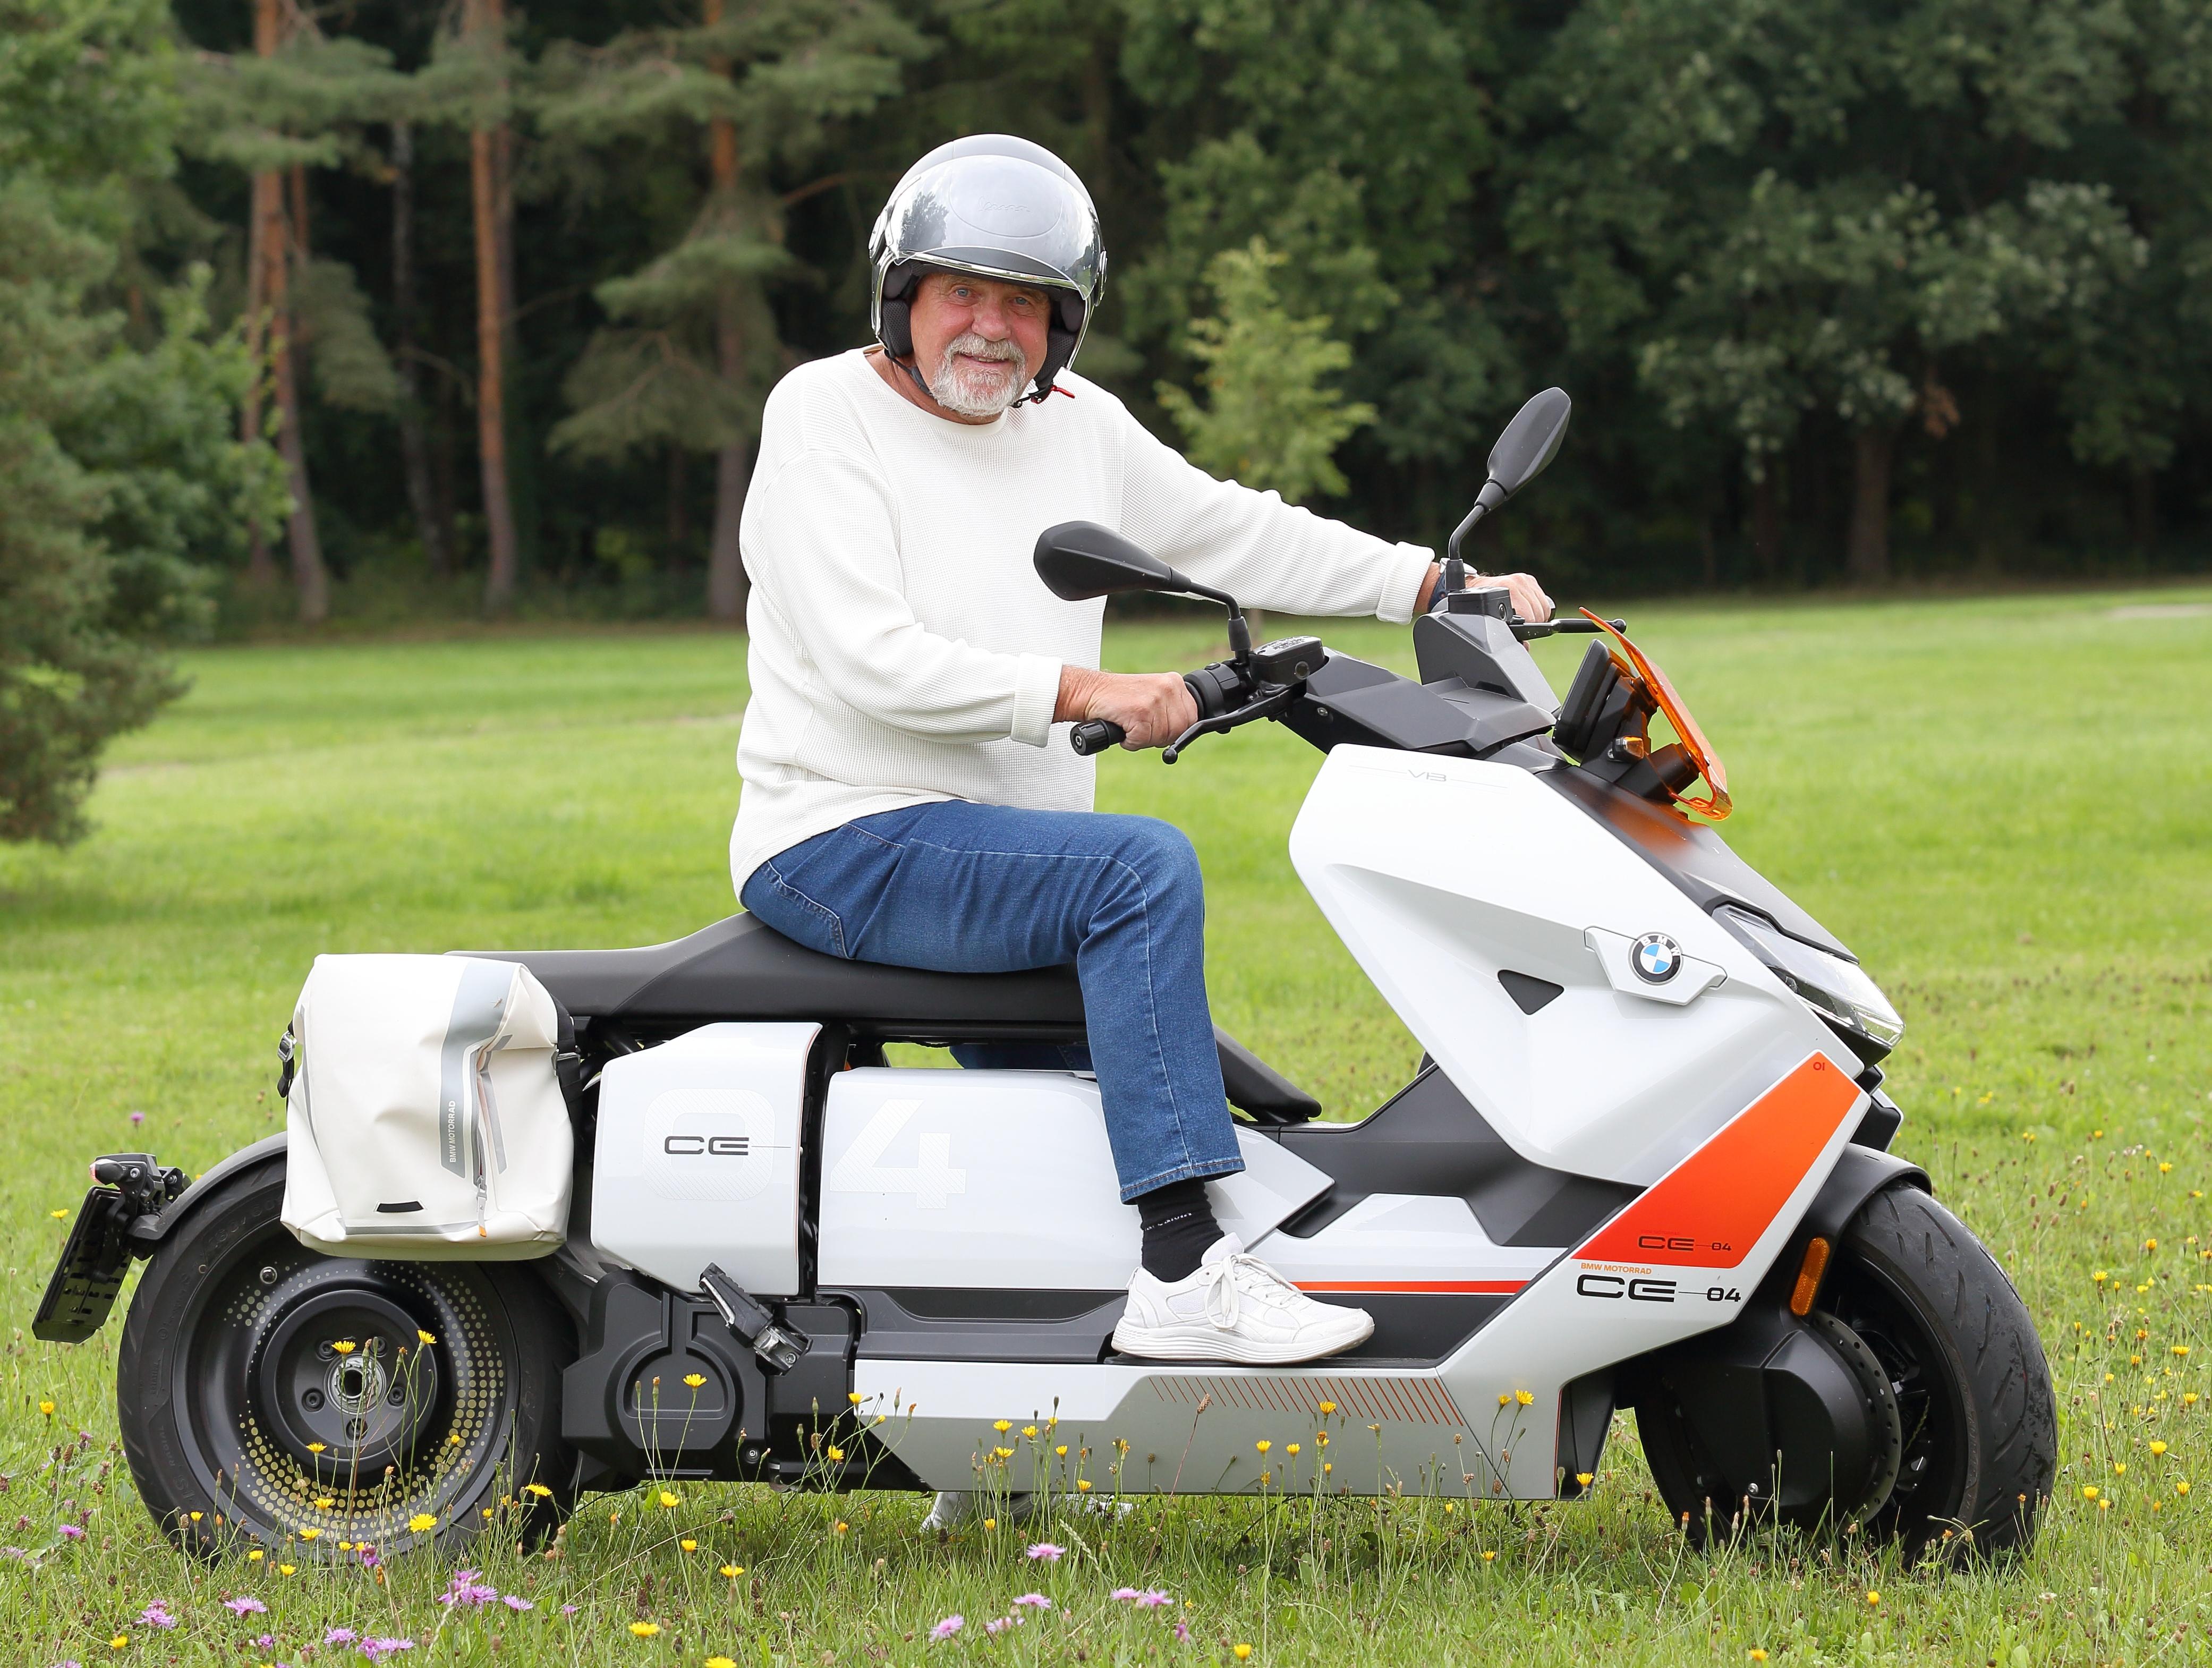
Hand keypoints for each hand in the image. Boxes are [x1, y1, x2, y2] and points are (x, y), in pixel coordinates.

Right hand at [1055, 666, 1198, 749]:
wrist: (1088, 692)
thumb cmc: (1117, 698)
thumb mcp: (1152, 695)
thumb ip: (1170, 708)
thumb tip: (1186, 731)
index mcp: (1174, 682)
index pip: (1192, 718)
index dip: (1175, 730)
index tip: (1158, 727)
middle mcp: (1168, 688)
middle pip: (1179, 731)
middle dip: (1160, 736)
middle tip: (1141, 727)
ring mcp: (1155, 699)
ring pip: (1161, 738)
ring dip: (1142, 739)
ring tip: (1129, 723)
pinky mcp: (1140, 712)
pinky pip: (1142, 741)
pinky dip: (1129, 741)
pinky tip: (1122, 726)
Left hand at [1418, 564, 1554, 622]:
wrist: (1470, 588)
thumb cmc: (1477, 606)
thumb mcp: (1489, 623)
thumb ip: (1508, 635)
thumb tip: (1525, 647)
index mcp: (1507, 592)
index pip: (1531, 616)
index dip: (1529, 629)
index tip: (1523, 632)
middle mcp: (1516, 583)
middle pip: (1539, 612)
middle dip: (1533, 623)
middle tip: (1521, 625)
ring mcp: (1523, 580)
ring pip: (1543, 606)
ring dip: (1537, 615)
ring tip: (1523, 618)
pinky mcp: (1528, 579)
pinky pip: (1543, 599)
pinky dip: (1537, 607)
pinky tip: (1526, 609)